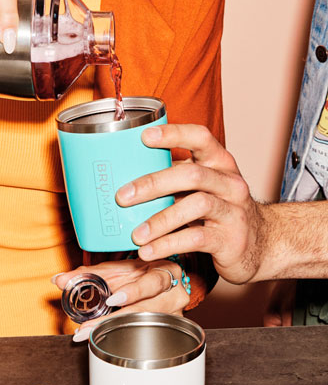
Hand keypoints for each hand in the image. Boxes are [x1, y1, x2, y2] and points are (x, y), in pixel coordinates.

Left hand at [53, 258, 190, 341]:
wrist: (154, 280)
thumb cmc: (136, 273)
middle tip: (88, 327)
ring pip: (145, 326)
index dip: (134, 292)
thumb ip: (85, 274)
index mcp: (165, 271)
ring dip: (114, 330)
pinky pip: (146, 335)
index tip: (112, 299)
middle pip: (146, 310)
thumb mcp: (114, 270)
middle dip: (114, 320)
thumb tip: (58, 279)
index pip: (153, 283)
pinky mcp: (168, 328)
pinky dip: (123, 337)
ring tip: (88, 333)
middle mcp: (174, 294)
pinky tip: (104, 340)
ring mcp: (173, 314)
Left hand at [115, 123, 261, 284]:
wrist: (261, 245)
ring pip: (196, 205)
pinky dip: (168, 244)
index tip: (144, 136)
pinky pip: (196, 238)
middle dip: (153, 184)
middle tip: (122, 197)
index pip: (200, 138)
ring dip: (160, 220)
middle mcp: (230, 183)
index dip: (174, 134)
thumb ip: (174, 177)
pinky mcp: (231, 239)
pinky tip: (148, 251)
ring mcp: (233, 211)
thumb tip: (125, 174)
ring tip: (135, 234)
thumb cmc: (220, 210)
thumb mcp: (202, 187)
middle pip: (192, 174)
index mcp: (220, 163)